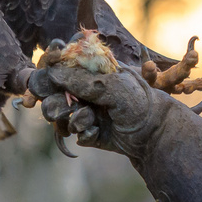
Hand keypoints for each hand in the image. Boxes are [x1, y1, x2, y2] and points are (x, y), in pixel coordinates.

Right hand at [28, 63, 172, 160]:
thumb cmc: (139, 102)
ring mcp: (87, 111)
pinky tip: (98, 133)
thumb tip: (52, 73)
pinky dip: (84, 133)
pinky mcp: (90, 132)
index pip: (62, 68)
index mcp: (92, 73)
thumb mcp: (112, 86)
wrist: (155, 133)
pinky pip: (75, 133)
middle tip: (63, 108)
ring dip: (73, 119)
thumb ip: (82, 80)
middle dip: (56, 103)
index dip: (50, 74)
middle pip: (53, 94)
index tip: (46, 80)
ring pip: (61, 116)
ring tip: (89, 120)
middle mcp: (87, 91)